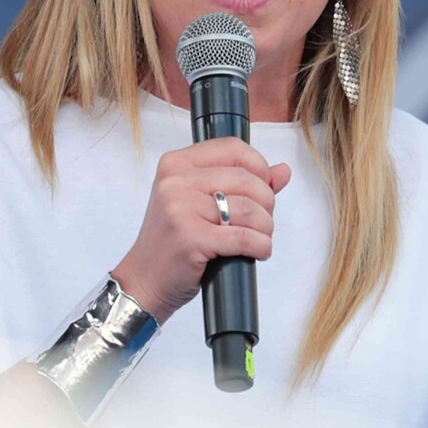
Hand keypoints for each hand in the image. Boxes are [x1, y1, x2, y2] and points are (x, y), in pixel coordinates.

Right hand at [111, 137, 290, 323]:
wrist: (144, 279)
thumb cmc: (174, 240)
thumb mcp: (201, 202)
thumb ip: (242, 183)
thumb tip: (283, 170)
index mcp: (177, 163)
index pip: (233, 148)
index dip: (259, 166)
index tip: (264, 187)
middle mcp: (175, 181)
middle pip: (246, 179)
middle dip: (266, 202)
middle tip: (262, 221)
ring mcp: (180, 209)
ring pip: (249, 208)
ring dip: (265, 227)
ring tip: (260, 237)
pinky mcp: (190, 238)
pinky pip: (244, 237)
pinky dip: (260, 245)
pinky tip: (258, 251)